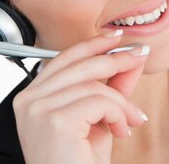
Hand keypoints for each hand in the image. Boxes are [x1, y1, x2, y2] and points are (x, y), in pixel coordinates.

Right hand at [12, 30, 148, 163]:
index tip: (117, 37)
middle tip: (140, 56)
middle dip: (115, 58)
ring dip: (121, 101)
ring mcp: (37, 109)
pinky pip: (98, 100)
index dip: (92, 44)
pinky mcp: (54, 120)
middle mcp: (28, 100)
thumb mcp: (98, 119)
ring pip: (93, 83)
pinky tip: (122, 130)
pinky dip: (118, 113)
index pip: (64, 58)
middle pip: (79, 64)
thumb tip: (129, 58)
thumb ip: (111, 87)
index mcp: (31, 98)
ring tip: (131, 121)